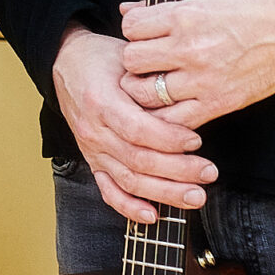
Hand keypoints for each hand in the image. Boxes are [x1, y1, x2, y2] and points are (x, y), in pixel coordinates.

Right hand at [53, 25, 215, 224]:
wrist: (65, 63)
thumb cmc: (101, 58)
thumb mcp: (127, 58)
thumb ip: (151, 82)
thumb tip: (188, 102)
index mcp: (101, 102)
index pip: (138, 130)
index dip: (169, 140)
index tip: (196, 140)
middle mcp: (93, 130)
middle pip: (137, 160)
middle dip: (178, 171)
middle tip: (209, 172)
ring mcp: (92, 149)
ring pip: (128, 180)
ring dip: (164, 193)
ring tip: (196, 196)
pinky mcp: (92, 160)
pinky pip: (108, 190)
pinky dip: (128, 208)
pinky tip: (153, 216)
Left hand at [119, 0, 274, 130]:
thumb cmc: (257, 2)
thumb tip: (127, 6)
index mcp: (185, 16)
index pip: (130, 27)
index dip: (133, 29)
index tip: (143, 32)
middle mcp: (189, 49)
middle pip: (131, 61)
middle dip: (134, 59)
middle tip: (146, 60)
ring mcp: (203, 79)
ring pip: (146, 94)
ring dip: (145, 89)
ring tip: (154, 83)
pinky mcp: (220, 103)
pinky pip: (177, 120)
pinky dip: (167, 116)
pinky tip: (171, 105)